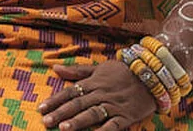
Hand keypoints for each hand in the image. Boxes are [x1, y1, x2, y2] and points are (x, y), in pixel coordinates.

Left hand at [39, 60, 155, 129]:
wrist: (151, 74)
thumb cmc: (123, 72)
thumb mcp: (99, 68)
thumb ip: (77, 71)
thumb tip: (55, 68)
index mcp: (93, 82)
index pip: (70, 92)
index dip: (55, 100)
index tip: (41, 108)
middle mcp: (101, 93)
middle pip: (78, 104)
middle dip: (61, 113)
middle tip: (46, 121)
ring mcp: (113, 105)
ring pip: (92, 113)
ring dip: (78, 121)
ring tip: (64, 128)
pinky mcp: (126, 116)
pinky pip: (113, 125)